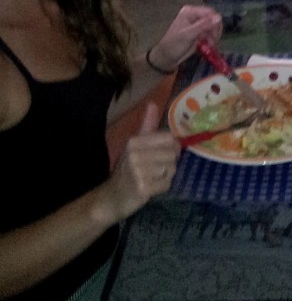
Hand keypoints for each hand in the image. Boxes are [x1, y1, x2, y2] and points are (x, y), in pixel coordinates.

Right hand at [104, 104, 178, 220]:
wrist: (111, 198)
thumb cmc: (126, 169)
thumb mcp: (134, 145)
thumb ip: (146, 125)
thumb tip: (152, 103)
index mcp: (134, 142)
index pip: (168, 138)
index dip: (172, 146)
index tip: (164, 153)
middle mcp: (134, 155)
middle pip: (172, 154)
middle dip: (169, 163)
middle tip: (156, 169)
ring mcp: (138, 172)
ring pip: (171, 169)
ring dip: (166, 176)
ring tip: (152, 178)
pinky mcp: (142, 188)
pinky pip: (166, 184)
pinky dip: (162, 187)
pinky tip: (150, 188)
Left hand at [148, 5, 222, 74]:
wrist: (167, 58)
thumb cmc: (174, 45)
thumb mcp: (188, 35)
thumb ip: (203, 25)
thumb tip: (219, 17)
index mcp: (190, 12)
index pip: (209, 12)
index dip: (215, 22)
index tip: (216, 34)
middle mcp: (195, 16)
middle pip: (213, 19)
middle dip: (215, 31)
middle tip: (213, 42)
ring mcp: (198, 24)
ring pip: (214, 27)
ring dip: (214, 36)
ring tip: (210, 45)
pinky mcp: (200, 33)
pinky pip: (212, 33)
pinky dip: (212, 40)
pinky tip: (208, 46)